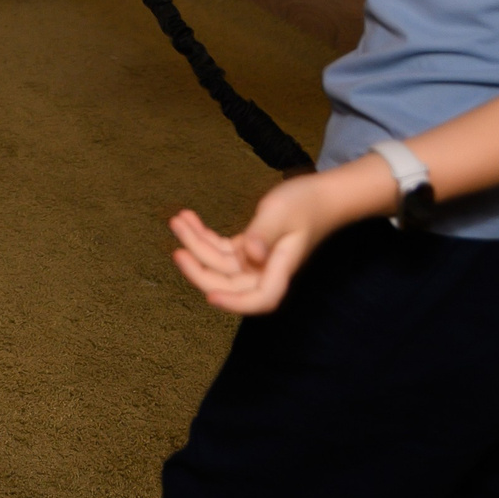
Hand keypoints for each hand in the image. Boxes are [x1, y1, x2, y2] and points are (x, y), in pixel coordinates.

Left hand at [170, 161, 391, 314]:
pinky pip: (221, 249)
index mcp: (280, 268)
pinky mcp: (249, 248)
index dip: (235, 303)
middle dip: (200, 270)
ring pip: (219, 264)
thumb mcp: (281, 213)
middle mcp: (266, 269)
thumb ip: (264, 234)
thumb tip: (251, 256)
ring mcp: (256, 260)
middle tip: (176, 250)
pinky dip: (203, 235)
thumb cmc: (306, 202)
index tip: (210, 298)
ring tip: (178, 220)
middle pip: (229, 285)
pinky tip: (188, 217)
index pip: (261, 299)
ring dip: (196, 244)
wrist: (322, 194)